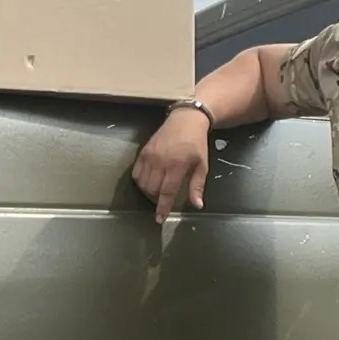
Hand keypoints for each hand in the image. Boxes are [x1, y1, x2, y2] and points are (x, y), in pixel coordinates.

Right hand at [132, 108, 211, 222]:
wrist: (185, 120)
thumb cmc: (196, 144)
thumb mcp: (202, 165)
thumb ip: (197, 186)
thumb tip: (197, 205)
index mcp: (177, 165)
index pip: (166, 192)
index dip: (162, 208)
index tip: (160, 219)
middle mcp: (160, 161)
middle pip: (152, 190)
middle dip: (156, 200)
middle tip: (163, 200)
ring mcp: (149, 156)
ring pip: (142, 183)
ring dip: (148, 192)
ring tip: (157, 192)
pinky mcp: (142, 152)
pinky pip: (136, 173)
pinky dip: (140, 182)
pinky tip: (149, 182)